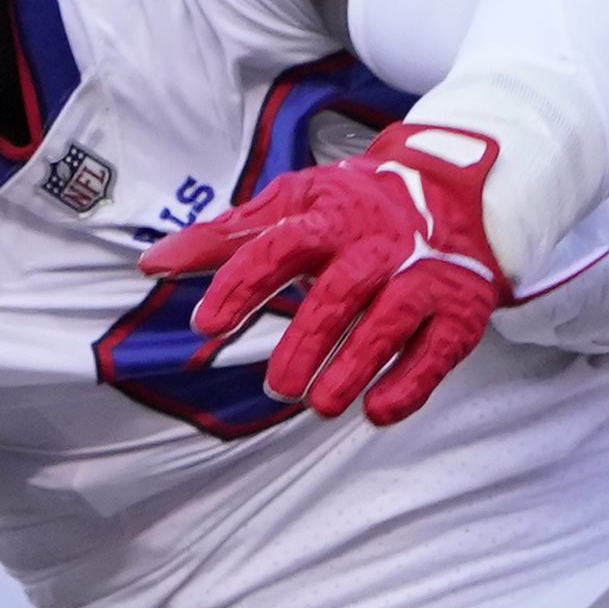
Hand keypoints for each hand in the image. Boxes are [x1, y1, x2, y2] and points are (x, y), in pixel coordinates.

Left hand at [137, 120, 509, 422]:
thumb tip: (151, 265)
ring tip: (319, 405)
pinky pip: (437, 351)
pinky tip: (376, 411)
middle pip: (339, 292)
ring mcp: (421, 277)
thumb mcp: (291, 207)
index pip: (281, 245)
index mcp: (330, 217)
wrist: (455, 196)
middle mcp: (378, 246)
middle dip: (306, 341)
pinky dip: (409, 384)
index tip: (209, 323)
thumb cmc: (354, 210)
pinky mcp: (457, 311)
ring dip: (354, 367)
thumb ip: (223, 239)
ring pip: (391, 322)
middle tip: (276, 388)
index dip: (243, 284)